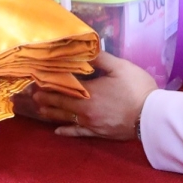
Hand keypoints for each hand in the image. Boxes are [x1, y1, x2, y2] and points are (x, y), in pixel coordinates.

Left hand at [24, 52, 156, 140]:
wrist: (152, 116)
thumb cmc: (137, 89)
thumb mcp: (120, 67)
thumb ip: (100, 58)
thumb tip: (85, 48)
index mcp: (88, 92)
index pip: (62, 87)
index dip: (47, 84)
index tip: (35, 80)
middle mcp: (84, 109)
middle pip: (59, 103)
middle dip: (44, 98)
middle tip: (30, 95)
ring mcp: (90, 123)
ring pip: (65, 118)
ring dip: (50, 113)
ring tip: (38, 108)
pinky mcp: (98, 133)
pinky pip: (78, 133)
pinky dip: (66, 131)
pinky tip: (57, 131)